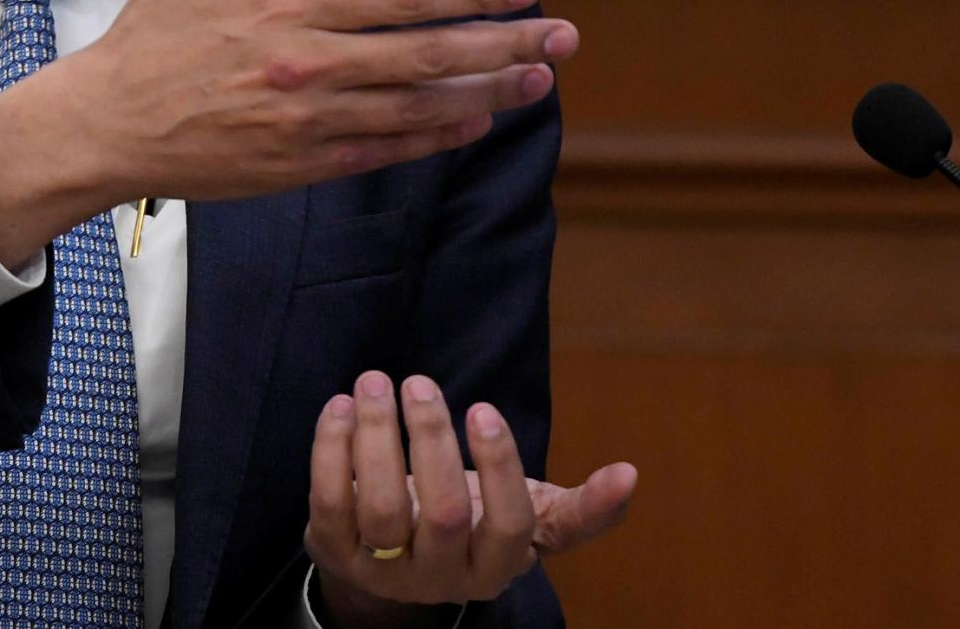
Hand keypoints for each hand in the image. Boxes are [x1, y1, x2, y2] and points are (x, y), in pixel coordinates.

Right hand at [0, 0, 576, 262]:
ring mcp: (309, 120)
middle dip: (504, 44)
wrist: (105, 126)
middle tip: (564, 38)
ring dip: (487, 93)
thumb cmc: (151, 37)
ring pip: (419, 108)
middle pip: (428, 55)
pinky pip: (386, 150)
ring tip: (539, 80)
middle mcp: (308, 65)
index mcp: (289, 7)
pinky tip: (477, 121)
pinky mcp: (301, 164)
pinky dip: (436, 136)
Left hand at [304, 372, 636, 625]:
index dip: (498, 467)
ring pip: (379, 508)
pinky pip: (328, 503)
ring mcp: (383, 570)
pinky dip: (331, 449)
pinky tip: (342, 406)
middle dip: (430, 440)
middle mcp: (440, 577)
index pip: (508, 525)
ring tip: (377, 382)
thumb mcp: (528, 519)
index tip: (484, 408)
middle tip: (419, 383)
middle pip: (440, 513)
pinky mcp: (333, 553)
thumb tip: (631, 475)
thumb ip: (580, 509)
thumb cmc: (472, 524)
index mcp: (494, 565)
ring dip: (376, 436)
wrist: (392, 564)